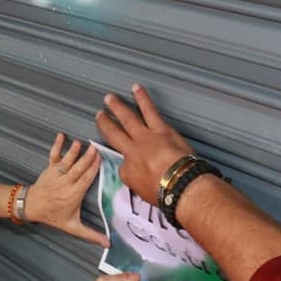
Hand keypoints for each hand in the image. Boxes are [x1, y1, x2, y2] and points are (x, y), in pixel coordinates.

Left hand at [25, 133, 107, 246]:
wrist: (31, 207)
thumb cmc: (53, 216)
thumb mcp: (72, 227)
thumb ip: (91, 234)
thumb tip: (108, 244)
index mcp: (73, 195)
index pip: (85, 180)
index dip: (93, 169)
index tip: (101, 160)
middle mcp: (65, 184)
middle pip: (78, 169)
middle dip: (86, 158)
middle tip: (95, 148)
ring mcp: (57, 175)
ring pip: (67, 162)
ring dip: (73, 152)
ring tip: (80, 143)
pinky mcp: (49, 169)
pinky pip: (53, 156)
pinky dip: (57, 146)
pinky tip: (61, 136)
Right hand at [95, 84, 194, 205]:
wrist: (180, 184)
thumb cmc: (164, 192)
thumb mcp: (142, 190)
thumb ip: (135, 178)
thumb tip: (135, 172)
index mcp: (128, 168)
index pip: (120, 162)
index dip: (122, 161)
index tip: (123, 157)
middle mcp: (133, 150)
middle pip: (114, 133)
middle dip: (106, 124)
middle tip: (100, 115)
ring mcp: (146, 137)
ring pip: (127, 118)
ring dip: (117, 107)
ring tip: (110, 98)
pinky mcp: (161, 128)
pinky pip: (149, 110)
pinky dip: (142, 98)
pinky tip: (137, 89)